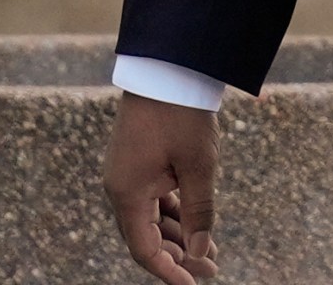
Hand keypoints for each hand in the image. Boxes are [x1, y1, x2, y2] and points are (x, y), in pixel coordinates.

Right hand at [103, 93, 221, 283]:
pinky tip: (198, 225)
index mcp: (127, 194)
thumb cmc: (183, 116)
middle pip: (147, 237)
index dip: (168, 271)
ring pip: (153, 218)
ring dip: (180, 236)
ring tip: (211, 253)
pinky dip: (176, 214)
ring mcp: (128, 176)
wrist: (167, 69)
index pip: (144, 249)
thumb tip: (202, 252)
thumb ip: (201, 212)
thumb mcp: (199, 166)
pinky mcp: (139, 164)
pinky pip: (155, 200)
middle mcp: (121, 189)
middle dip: (179, 256)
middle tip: (212, 269)